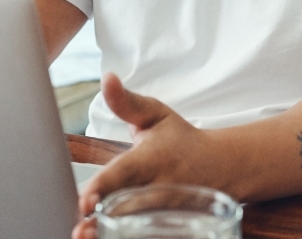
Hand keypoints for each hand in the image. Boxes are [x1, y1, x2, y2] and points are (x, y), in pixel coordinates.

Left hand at [72, 74, 233, 238]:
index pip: (125, 173)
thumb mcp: (156, 115)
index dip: (104, 187)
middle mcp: (160, 188)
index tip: (85, 200)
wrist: (222, 166)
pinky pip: (152, 235)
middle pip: (128, 208)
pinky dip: (131, 238)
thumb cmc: (180, 140)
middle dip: (103, 220)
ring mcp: (169, 213)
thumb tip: (107, 77)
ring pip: (140, 229)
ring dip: (113, 235)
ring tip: (86, 238)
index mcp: (151, 159)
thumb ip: (126, 102)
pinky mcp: (174, 227)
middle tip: (79, 230)